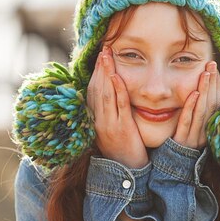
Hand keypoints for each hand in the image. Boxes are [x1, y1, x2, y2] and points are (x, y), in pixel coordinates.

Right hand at [87, 46, 147, 168]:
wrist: (127, 172)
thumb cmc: (123, 150)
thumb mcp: (112, 130)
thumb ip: (111, 113)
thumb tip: (111, 97)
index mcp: (95, 120)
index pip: (93, 91)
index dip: (96, 73)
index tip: (99, 56)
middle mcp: (98, 120)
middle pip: (96, 88)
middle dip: (99, 67)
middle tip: (103, 48)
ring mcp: (109, 125)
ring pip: (105, 94)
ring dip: (106, 73)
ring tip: (107, 55)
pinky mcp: (122, 129)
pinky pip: (119, 107)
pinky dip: (117, 91)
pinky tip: (116, 77)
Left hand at [173, 61, 219, 148]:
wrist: (172, 170)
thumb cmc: (182, 146)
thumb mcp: (194, 129)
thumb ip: (198, 113)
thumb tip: (201, 92)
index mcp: (210, 128)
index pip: (217, 103)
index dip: (217, 85)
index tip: (215, 68)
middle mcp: (205, 132)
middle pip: (212, 104)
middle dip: (213, 82)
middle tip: (212, 64)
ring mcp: (194, 137)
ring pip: (202, 111)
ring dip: (205, 90)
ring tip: (205, 73)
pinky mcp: (182, 141)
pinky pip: (187, 122)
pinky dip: (191, 107)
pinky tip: (193, 93)